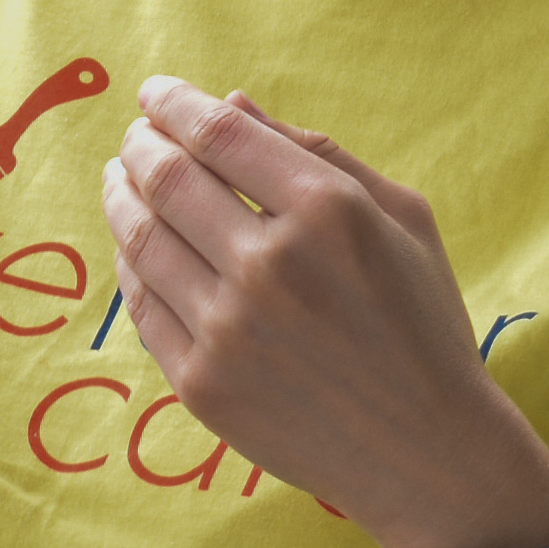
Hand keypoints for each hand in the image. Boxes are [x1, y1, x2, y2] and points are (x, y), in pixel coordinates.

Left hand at [101, 77, 548, 547]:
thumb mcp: (403, 217)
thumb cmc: (423, 324)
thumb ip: (320, 151)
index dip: (175, 103)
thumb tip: (232, 104)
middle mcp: (270, 265)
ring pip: (140, 239)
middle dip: (140, 144)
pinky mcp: (201, 384)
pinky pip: (141, 304)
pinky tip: (137, 246)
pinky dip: (131, 263)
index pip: (219, 133)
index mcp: (328, 211)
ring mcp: (228, 330)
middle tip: (137, 136)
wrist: (427, 454)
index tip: (155, 93)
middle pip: (167, 178)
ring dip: (121, 196)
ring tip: (122, 179)